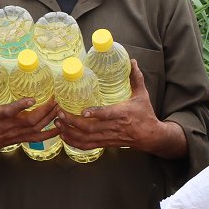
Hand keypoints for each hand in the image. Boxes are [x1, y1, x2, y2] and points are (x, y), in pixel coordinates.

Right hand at [0, 79, 58, 160]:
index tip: (32, 99)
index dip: (20, 106)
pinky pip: (38, 138)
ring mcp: (15, 134)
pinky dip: (50, 133)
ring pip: (36, 128)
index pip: (9, 112)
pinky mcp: (19, 139)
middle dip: (44, 110)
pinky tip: (61, 127)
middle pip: (30, 120)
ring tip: (60, 107)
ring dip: (50, 118)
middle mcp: (7, 126)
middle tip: (55, 98)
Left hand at [55, 61, 185, 157]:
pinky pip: (88, 146)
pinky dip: (74, 143)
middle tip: (60, 113)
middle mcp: (114, 127)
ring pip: (86, 139)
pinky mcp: (106, 143)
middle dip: (72, 122)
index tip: (83, 111)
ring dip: (70, 132)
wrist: (151, 136)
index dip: (95, 113)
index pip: (108, 115)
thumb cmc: (146, 115)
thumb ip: (136, 79)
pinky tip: (64, 136)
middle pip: (91, 128)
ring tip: (58, 123)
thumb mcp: (142, 96)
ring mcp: (109, 137)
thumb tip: (132, 62)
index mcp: (123, 114)